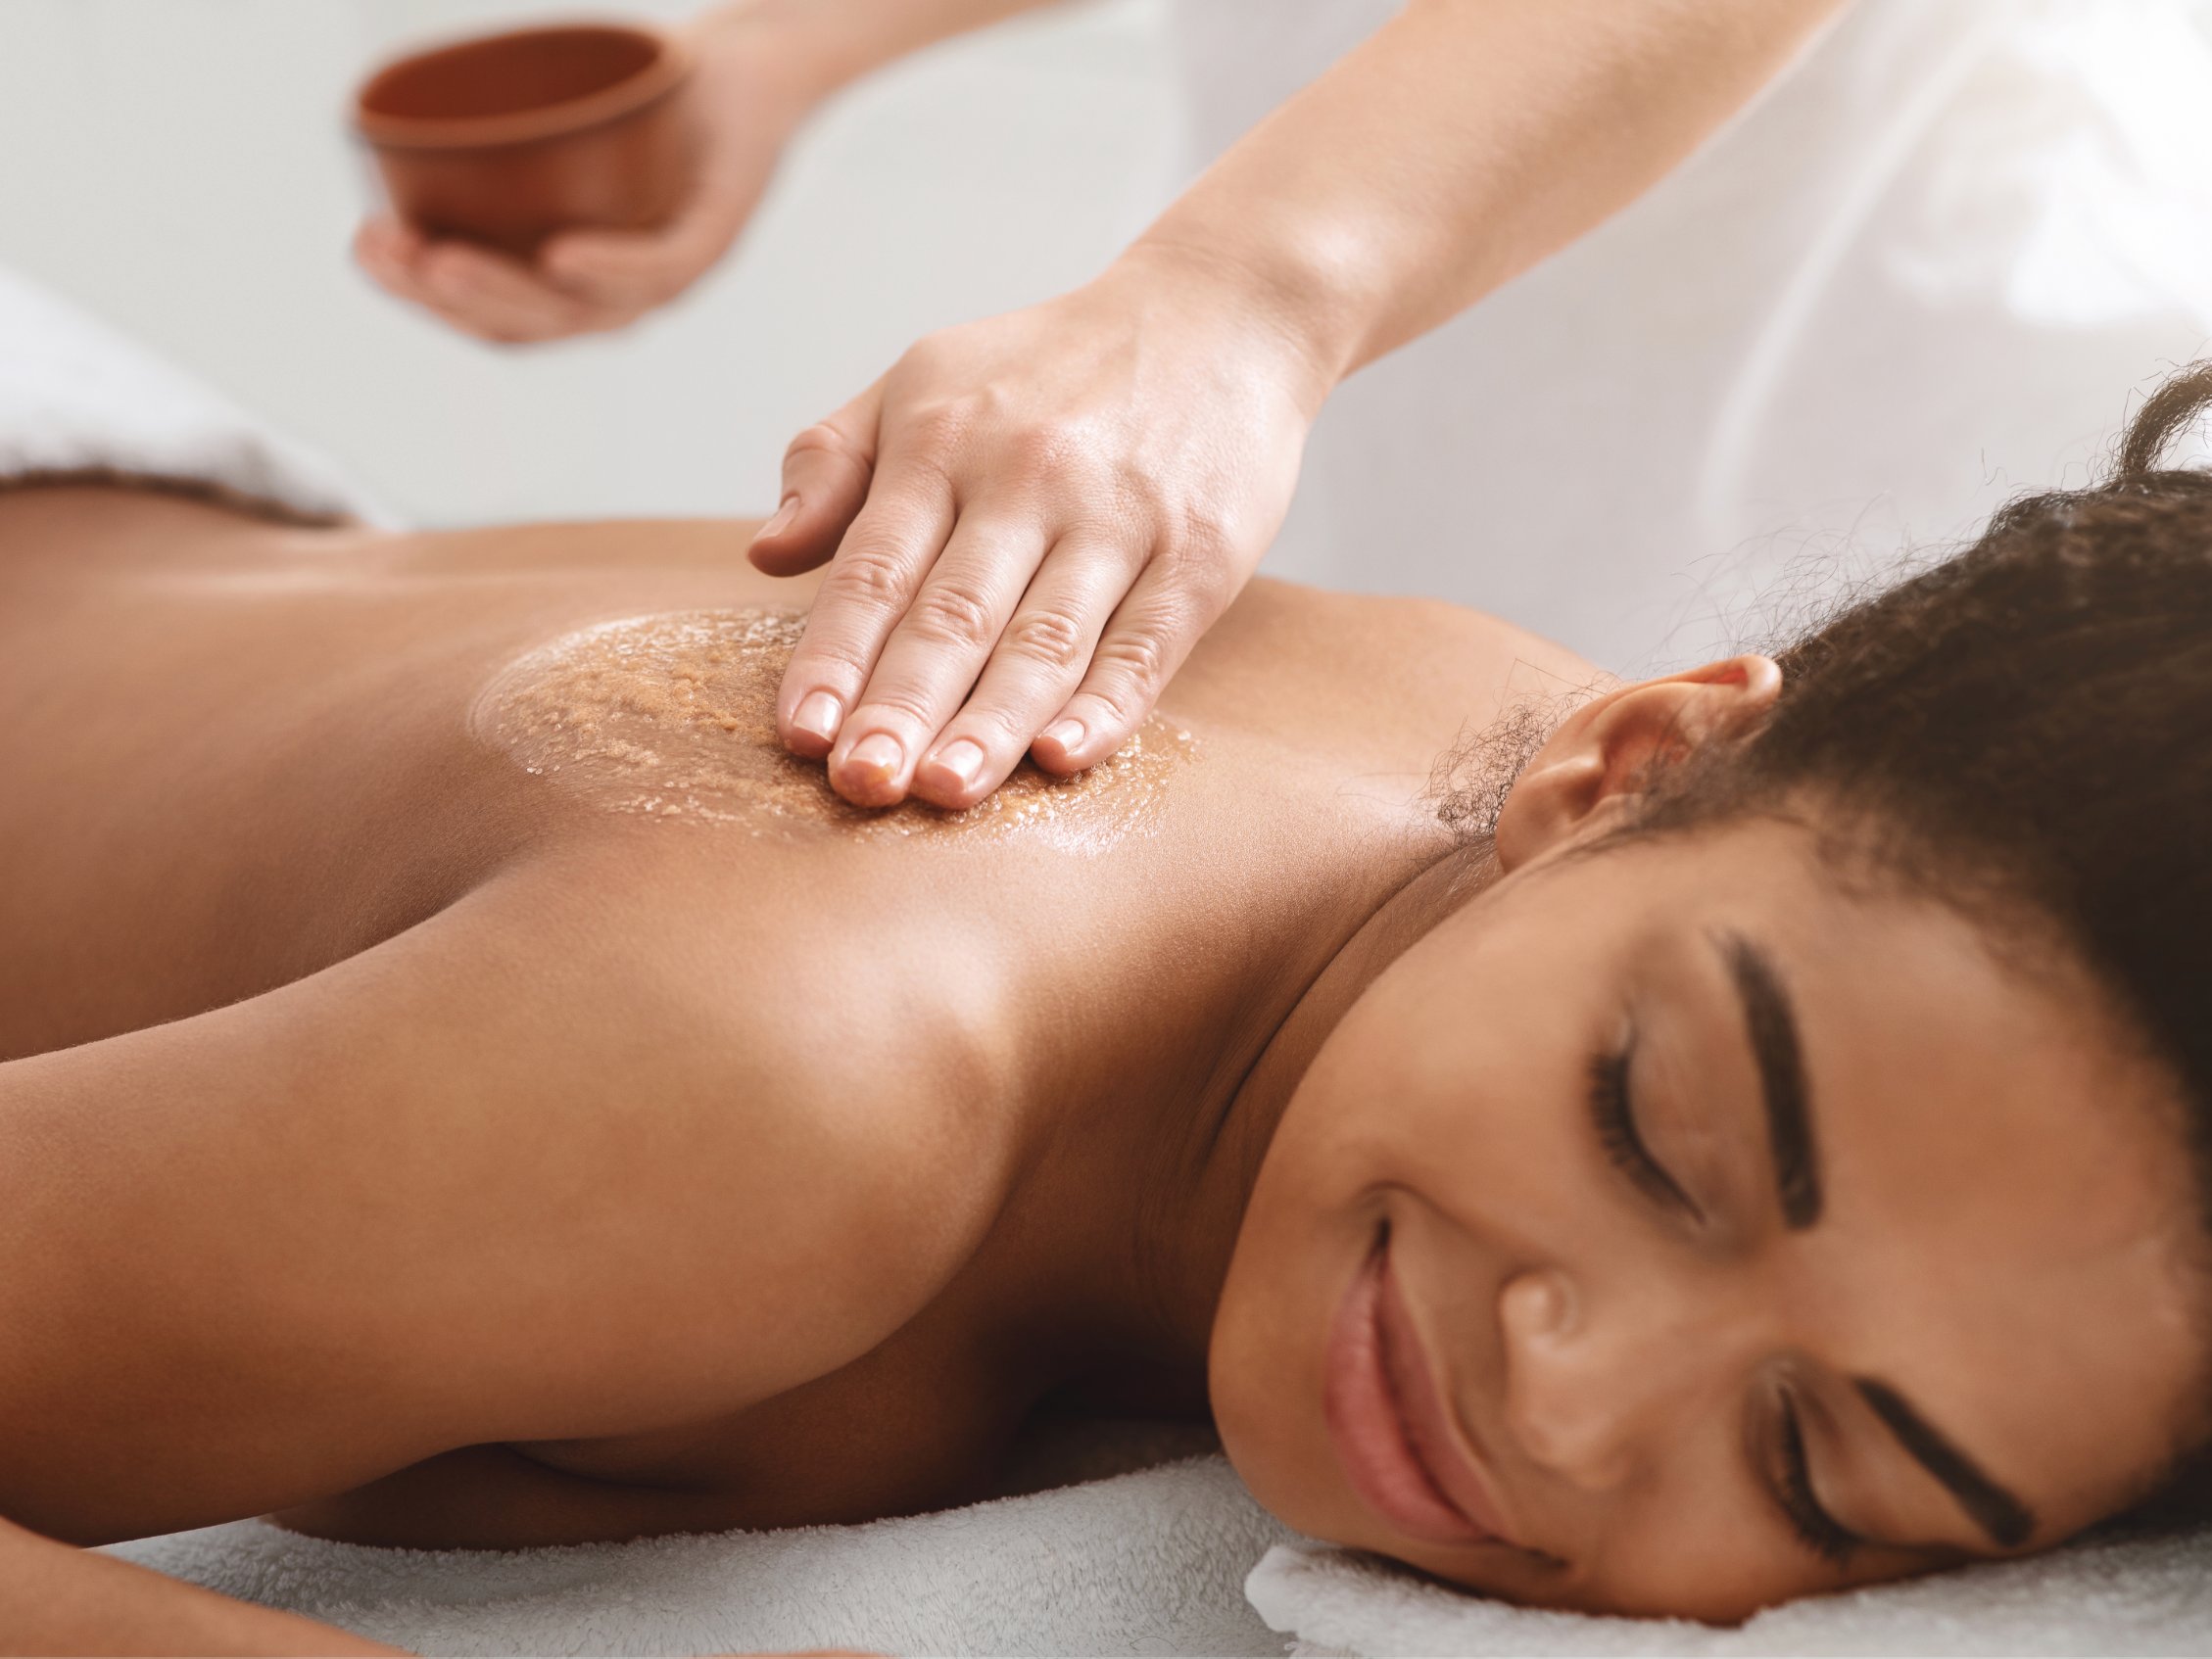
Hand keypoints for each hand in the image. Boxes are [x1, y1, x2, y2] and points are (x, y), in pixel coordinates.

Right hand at [353, 15, 814, 342]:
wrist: (744, 74)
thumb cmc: (640, 105)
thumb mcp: (548, 129)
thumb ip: (483, 150)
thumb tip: (380, 132)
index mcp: (573, 289)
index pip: (488, 316)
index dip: (418, 295)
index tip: (362, 245)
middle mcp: (618, 298)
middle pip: (525, 322)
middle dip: (444, 295)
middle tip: (389, 253)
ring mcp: (669, 275)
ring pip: (581, 306)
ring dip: (505, 288)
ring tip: (442, 260)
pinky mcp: (714, 238)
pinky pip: (661, 265)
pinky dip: (611, 265)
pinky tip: (560, 256)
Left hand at [749, 247, 1326, 808]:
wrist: (1220, 310)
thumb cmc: (1050, 364)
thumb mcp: (922, 377)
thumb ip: (833, 462)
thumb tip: (763, 555)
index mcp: (941, 438)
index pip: (874, 569)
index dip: (834, 655)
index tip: (800, 733)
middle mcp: (1026, 478)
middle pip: (953, 614)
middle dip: (902, 706)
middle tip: (862, 786)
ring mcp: (1118, 518)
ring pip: (1045, 640)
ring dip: (992, 723)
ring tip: (944, 794)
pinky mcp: (1198, 554)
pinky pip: (1145, 645)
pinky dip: (1106, 705)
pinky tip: (1063, 757)